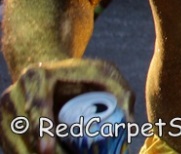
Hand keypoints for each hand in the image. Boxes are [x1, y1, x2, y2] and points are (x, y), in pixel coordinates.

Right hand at [0, 58, 132, 153]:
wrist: (51, 72)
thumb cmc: (82, 74)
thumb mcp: (105, 75)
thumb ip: (122, 94)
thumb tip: (131, 127)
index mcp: (38, 76)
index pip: (38, 105)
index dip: (42, 129)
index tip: (48, 149)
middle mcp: (15, 92)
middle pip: (22, 129)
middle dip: (39, 150)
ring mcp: (5, 110)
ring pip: (12, 141)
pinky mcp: (3, 124)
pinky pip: (10, 146)